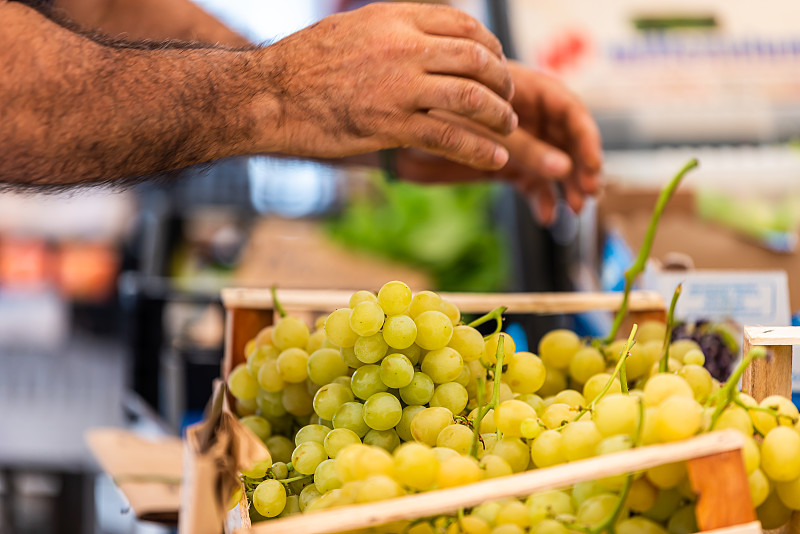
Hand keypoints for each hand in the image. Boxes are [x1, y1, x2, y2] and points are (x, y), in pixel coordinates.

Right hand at [254, 3, 516, 169]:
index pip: (464, 25)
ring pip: (472, 98)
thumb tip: (426, 40)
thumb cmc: (305, 64)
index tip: (496, 63)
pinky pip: (450, 137)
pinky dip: (480, 150)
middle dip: (502, 81)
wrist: (269, 94)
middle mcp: (404, 47)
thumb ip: (394, 31)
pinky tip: (496, 159)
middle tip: (508, 99)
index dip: (490, 46)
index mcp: (396, 18)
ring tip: (508, 128)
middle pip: (477, 59)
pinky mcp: (391, 126)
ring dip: (499, 116)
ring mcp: (399, 87)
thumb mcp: (354, 27)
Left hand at [395, 62, 601, 223]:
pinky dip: (541, 199)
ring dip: (568, 186)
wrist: (394, 141)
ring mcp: (516, 143)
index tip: (593, 166)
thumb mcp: (479, 130)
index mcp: (521, 91)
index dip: (586, 138)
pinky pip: (532, 183)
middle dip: (582, 166)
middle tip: (589, 194)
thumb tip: (566, 169)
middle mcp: (525, 116)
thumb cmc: (431, 119)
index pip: (569, 110)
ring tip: (574, 208)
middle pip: (568, 139)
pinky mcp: (505, 167)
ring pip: (555, 164)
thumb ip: (522, 148)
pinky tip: (546, 216)